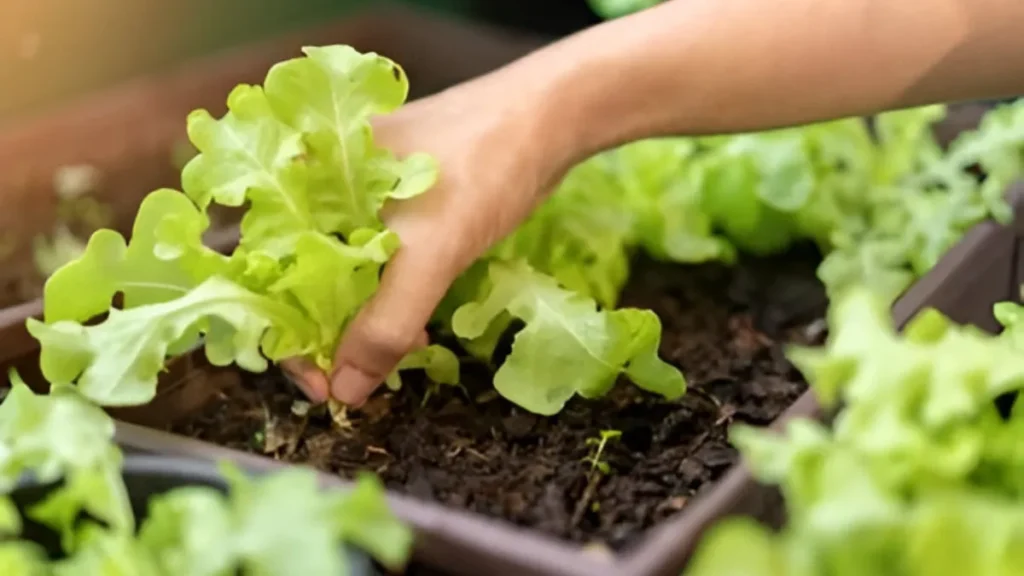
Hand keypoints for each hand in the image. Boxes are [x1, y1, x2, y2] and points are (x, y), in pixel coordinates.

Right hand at [281, 73, 565, 405]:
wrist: (548, 119)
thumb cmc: (482, 168)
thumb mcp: (429, 252)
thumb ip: (385, 324)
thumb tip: (344, 390)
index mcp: (307, 182)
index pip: (268, 272)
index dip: (286, 334)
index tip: (319, 383)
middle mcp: (323, 187)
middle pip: (303, 278)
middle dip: (328, 333)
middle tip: (361, 378)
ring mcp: (362, 196)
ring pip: (345, 274)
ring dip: (366, 322)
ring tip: (401, 352)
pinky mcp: (400, 207)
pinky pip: (378, 264)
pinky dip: (392, 300)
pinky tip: (418, 327)